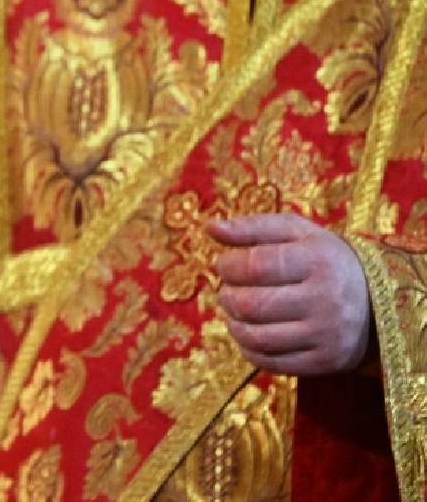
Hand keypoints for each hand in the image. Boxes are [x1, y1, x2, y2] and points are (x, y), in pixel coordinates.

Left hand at [211, 214, 371, 374]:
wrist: (380, 301)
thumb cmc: (324, 259)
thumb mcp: (297, 232)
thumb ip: (253, 227)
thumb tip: (211, 228)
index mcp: (319, 260)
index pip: (255, 265)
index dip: (227, 266)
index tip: (224, 264)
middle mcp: (327, 299)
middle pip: (252, 304)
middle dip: (226, 295)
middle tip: (227, 289)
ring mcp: (327, 334)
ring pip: (257, 337)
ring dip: (232, 323)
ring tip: (235, 310)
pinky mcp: (326, 362)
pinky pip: (271, 362)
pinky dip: (247, 349)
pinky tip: (247, 333)